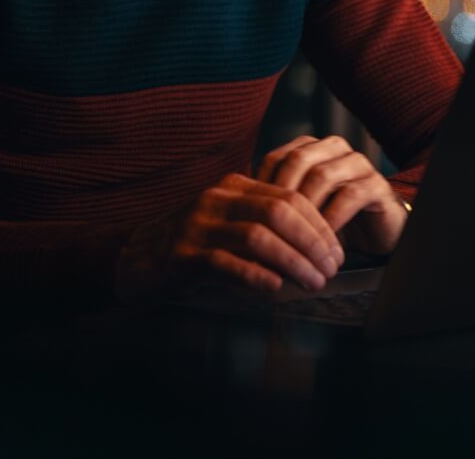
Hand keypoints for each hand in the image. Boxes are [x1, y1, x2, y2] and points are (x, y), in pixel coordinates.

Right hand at [114, 173, 344, 302]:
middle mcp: (217, 200)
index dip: (319, 225)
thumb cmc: (198, 245)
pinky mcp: (181, 257)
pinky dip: (255, 276)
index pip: (290, 197)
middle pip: (278, 213)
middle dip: (312, 242)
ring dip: (292, 262)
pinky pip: (225, 264)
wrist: (138, 260)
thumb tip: (320, 249)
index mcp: (235, 186)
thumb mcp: (233, 224)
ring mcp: (197, 227)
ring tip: (312, 282)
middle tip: (330, 269)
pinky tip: (275, 288)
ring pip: (257, 237)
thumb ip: (269, 226)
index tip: (336, 251)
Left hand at [256, 135, 408, 256]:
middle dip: (281, 197)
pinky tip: (322, 241)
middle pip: (297, 160)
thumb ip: (273, 204)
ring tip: (295, 237)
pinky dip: (332, 219)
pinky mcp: (377, 183)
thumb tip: (237, 220)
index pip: (275, 158)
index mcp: (310, 148)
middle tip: (270, 229)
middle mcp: (333, 148)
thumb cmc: (331, 218)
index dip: (260, 188)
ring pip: (322, 176)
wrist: (376, 230)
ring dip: (306, 210)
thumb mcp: (298, 209)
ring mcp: (357, 163)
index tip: (250, 220)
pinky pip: (350, 195)